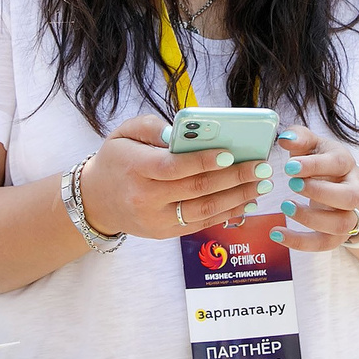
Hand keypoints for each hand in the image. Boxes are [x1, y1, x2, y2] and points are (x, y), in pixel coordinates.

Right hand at [80, 115, 267, 239]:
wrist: (96, 201)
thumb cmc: (117, 160)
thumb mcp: (123, 133)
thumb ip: (150, 126)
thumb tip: (179, 132)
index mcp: (136, 168)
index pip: (174, 167)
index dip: (204, 161)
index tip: (229, 153)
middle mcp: (146, 198)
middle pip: (197, 189)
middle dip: (235, 178)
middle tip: (261, 167)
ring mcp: (157, 219)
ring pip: (205, 210)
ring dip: (238, 197)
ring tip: (261, 184)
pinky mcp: (166, 233)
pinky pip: (202, 223)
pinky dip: (227, 213)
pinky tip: (246, 201)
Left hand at [267, 125, 358, 253]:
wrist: (345, 186)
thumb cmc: (323, 163)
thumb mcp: (314, 146)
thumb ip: (299, 138)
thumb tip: (284, 139)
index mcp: (346, 164)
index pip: (338, 164)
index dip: (315, 166)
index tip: (290, 166)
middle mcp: (354, 191)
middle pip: (348, 197)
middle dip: (319, 192)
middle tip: (291, 184)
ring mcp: (350, 215)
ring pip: (341, 224)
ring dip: (312, 219)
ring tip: (285, 206)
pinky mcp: (338, 236)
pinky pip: (324, 244)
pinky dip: (300, 242)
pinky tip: (276, 233)